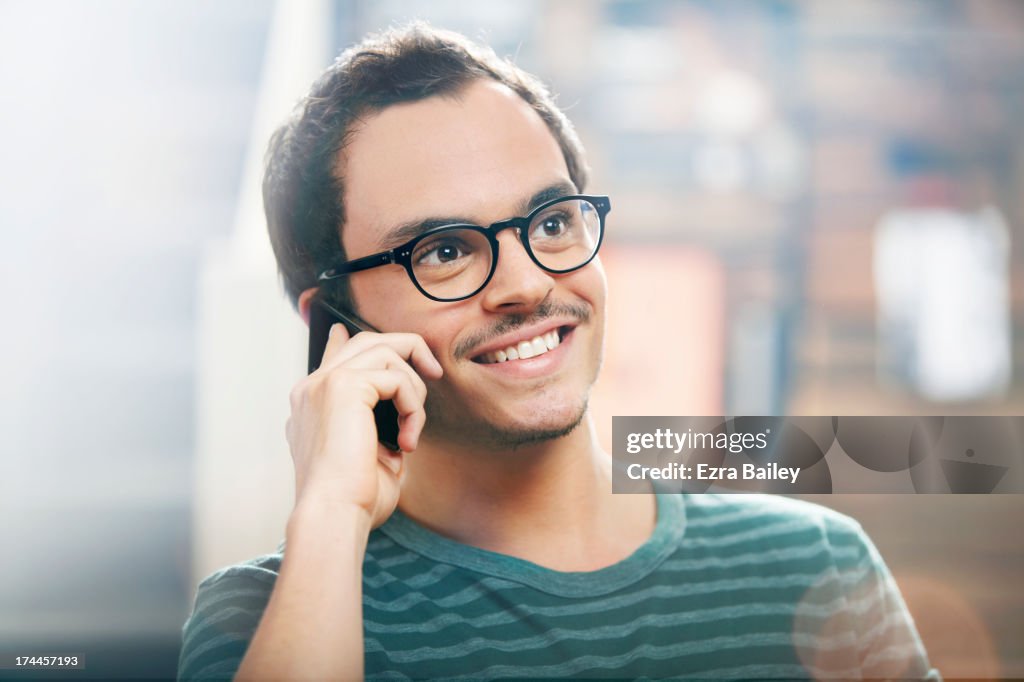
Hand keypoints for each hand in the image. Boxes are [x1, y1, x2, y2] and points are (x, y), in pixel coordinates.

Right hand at [285, 324, 442, 528]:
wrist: (334, 515)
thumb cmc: (354, 500)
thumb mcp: (371, 454)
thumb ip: (378, 423)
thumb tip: (401, 405)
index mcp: (310, 406)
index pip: (330, 357)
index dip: (342, 341)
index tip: (341, 331)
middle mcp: (311, 389)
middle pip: (365, 340)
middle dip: (407, 348)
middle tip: (434, 373)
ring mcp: (324, 383)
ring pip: (385, 349)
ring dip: (414, 389)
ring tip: (412, 428)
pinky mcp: (343, 385)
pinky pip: (396, 376)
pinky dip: (412, 406)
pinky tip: (407, 439)